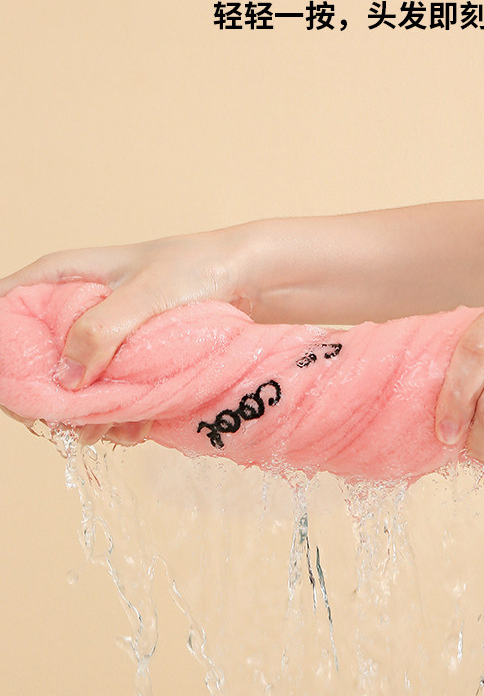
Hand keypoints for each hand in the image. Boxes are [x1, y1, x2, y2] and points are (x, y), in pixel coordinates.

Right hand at [0, 227, 253, 444]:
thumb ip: (102, 329)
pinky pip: (106, 405)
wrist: (247, 281)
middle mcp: (71, 312)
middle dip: (48, 400)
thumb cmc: (196, 268)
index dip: (5, 353)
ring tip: (119, 426)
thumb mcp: (146, 292)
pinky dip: (119, 422)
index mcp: (61, 277)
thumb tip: (66, 379)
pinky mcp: (124, 369)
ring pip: (68, 393)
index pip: (5, 312)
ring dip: (88, 420)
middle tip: (75, 421)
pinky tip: (141, 427)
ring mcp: (97, 344)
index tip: (23, 388)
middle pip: (31, 365)